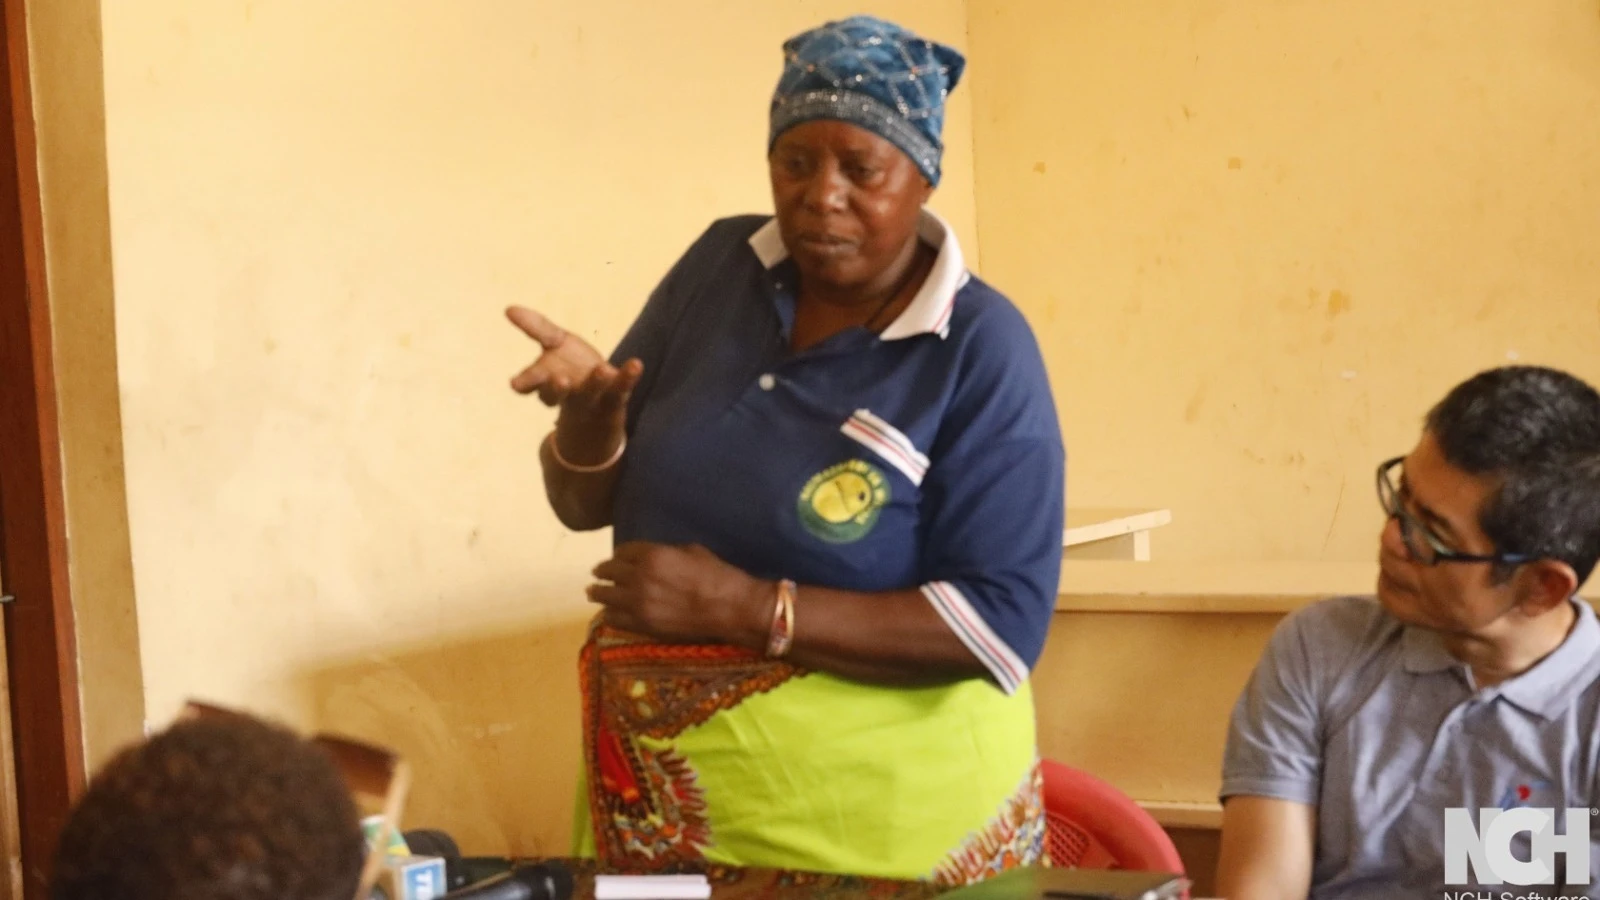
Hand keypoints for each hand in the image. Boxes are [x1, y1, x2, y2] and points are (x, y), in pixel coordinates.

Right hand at [506, 306, 641, 464]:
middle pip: (556, 396)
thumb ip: (536, 327)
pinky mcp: (615, 396)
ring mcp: (590, 396)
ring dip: (594, 383)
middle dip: (556, 390)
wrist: (597, 401)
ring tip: (601, 370)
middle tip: (561, 381)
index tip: (515, 384)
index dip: (525, 383)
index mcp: (545, 380)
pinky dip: (628, 376)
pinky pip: (621, 388)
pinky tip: (636, 364)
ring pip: (589, 393)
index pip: (531, 383)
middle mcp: (566, 393)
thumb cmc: (570, 365)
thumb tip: (508, 308)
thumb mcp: (554, 343)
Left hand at [587, 543, 769, 645]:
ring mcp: (638, 603)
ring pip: (605, 595)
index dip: (618, 554)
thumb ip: (665, 552)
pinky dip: (609, 613)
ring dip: (598, 592)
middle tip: (598, 573)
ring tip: (592, 592)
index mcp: (653, 555)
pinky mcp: (642, 624)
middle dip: (603, 571)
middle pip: (609, 571)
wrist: (729, 608)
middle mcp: (639, 577)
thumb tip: (653, 558)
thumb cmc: (716, 575)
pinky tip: (609, 612)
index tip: (616, 558)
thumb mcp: (691, 551)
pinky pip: (614, 618)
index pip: (623, 551)